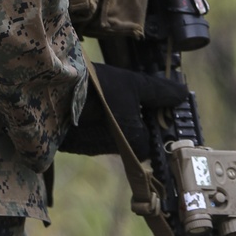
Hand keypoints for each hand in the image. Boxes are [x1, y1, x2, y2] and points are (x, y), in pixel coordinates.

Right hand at [58, 63, 187, 159]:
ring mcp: (90, 149)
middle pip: (128, 139)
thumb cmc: (99, 87)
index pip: (149, 140)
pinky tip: (85, 104)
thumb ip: (159, 91)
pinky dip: (88, 123)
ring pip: (107, 137)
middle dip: (127, 121)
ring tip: (102, 97)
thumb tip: (182, 93)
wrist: (53, 91)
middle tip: (124, 98)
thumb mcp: (134, 84)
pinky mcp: (70, 144)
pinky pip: (86, 135)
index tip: (146, 105)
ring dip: (107, 122)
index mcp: (133, 142)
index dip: (148, 121)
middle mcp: (113, 151)